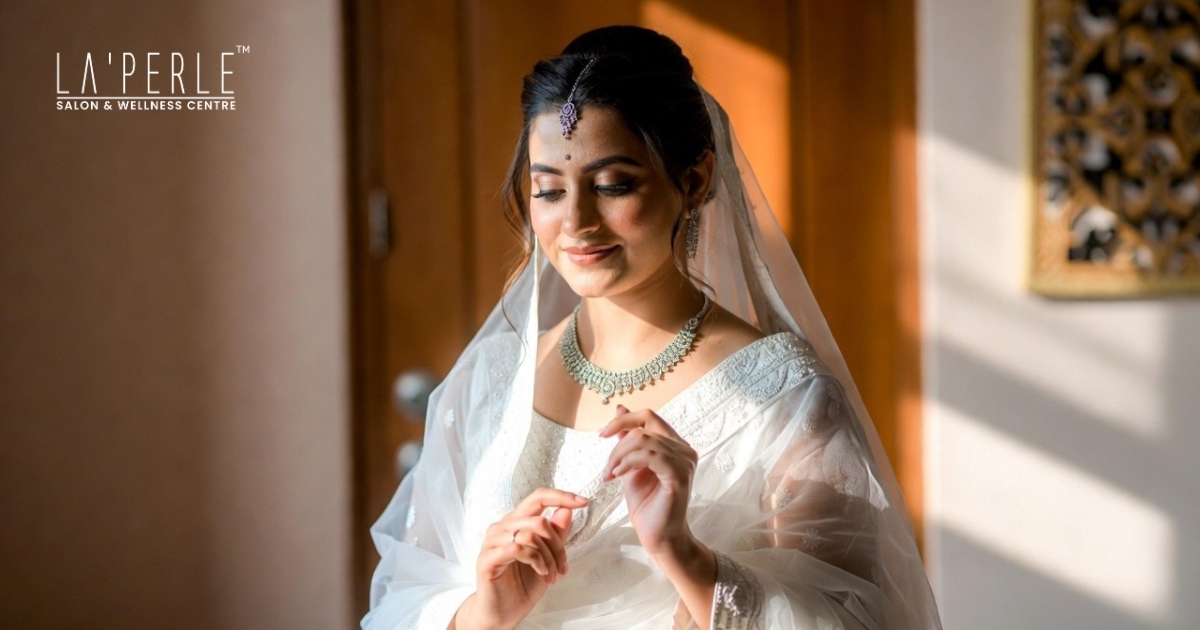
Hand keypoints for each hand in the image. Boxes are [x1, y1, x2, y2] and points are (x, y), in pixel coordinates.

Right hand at [454, 488, 586, 629]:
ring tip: (551, 576)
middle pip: (539, 519)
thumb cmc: (523, 584)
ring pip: (530, 535)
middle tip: (562, 567)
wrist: (503, 613)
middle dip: (558, 544)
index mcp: (517, 522)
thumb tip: (567, 510)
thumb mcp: (548, 558)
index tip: (584, 501)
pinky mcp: (487, 559)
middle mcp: (502, 527)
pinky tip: (541, 573)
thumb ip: (556, 534)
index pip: (538, 498)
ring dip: (548, 558)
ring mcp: (492, 542)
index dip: (561, 496)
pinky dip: (536, 561)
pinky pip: (518, 548)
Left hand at [599, 405, 699, 560]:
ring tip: (610, 475)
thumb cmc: (647, 504)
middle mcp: (684, 449)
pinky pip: (650, 456)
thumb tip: (620, 408)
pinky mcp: (679, 475)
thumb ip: (628, 438)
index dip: (624, 419)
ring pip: (644, 440)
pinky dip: (629, 462)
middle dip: (617, 443)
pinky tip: (618, 476)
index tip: (602, 434)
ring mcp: (685, 462)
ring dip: (619, 456)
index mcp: (674, 444)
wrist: (658, 537)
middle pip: (644, 425)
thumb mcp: (630, 465)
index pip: (649, 416)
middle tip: (606, 468)